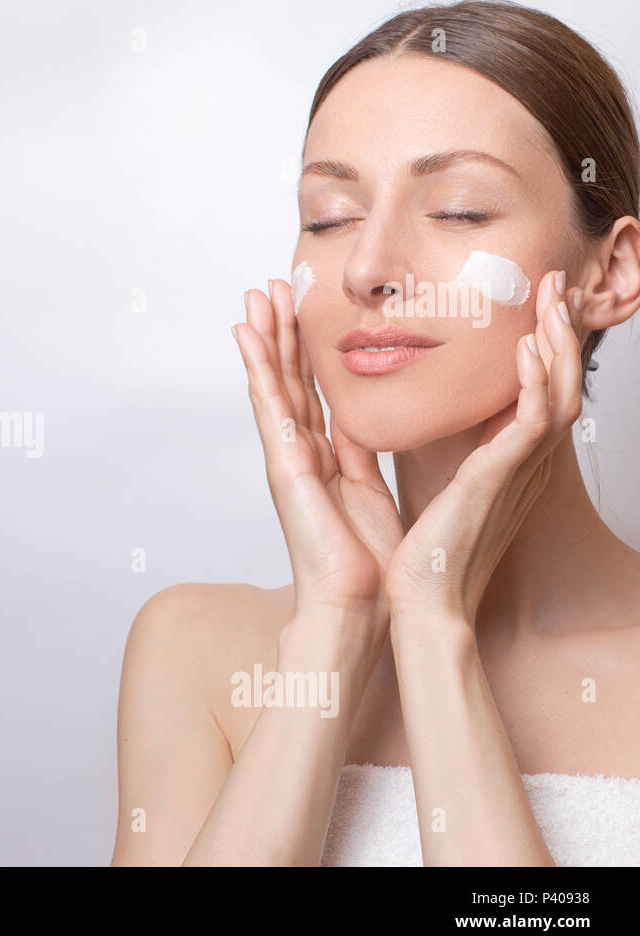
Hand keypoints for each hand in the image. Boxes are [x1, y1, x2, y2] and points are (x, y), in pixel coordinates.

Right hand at [234, 280, 402, 626]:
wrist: (357, 604)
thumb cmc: (369, 564)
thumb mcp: (373, 492)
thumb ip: (363, 455)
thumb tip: (365, 424)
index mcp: (323, 460)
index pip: (311, 393)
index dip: (305, 351)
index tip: (300, 311)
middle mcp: (299, 453)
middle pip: (287, 380)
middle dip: (279, 332)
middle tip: (270, 286)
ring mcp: (286, 457)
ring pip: (273, 383)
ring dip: (264, 336)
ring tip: (255, 293)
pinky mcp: (282, 463)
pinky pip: (268, 403)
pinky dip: (256, 365)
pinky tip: (246, 333)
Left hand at [384, 270, 580, 625]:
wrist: (424, 600)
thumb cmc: (428, 552)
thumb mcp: (442, 484)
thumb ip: (449, 449)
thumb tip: (432, 414)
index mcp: (509, 462)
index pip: (538, 392)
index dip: (543, 348)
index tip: (536, 307)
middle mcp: (524, 464)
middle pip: (560, 384)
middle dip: (561, 332)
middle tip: (559, 286)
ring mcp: (518, 471)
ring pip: (558, 393)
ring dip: (557, 343)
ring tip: (554, 299)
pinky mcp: (501, 479)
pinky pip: (534, 422)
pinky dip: (535, 382)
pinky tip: (527, 347)